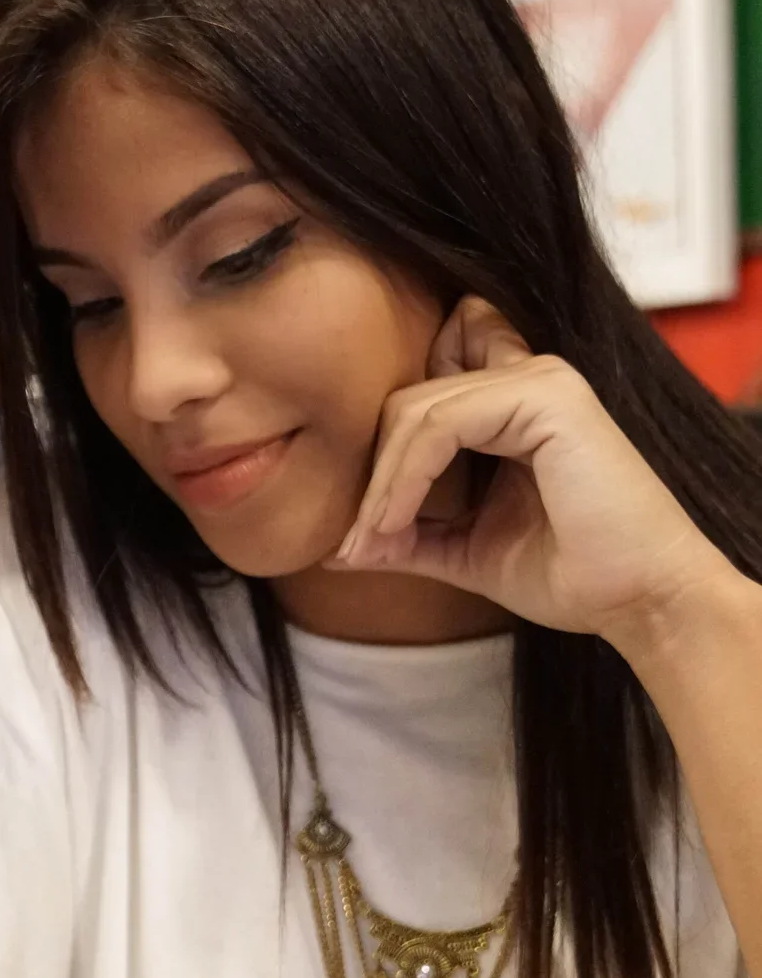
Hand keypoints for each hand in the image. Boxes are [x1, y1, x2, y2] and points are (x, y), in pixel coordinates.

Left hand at [331, 298, 731, 648]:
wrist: (641, 602)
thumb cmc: (572, 575)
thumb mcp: (467, 549)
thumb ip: (408, 535)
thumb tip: (336, 545)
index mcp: (514, 401)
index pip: (424, 380)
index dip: (382, 438)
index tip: (364, 519)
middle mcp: (526, 376)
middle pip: (405, 400)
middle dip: (370, 474)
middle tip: (355, 543)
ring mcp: (539, 379)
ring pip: (414, 410)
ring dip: (380, 484)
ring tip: (370, 542)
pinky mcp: (545, 396)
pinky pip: (441, 423)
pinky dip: (405, 478)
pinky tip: (394, 524)